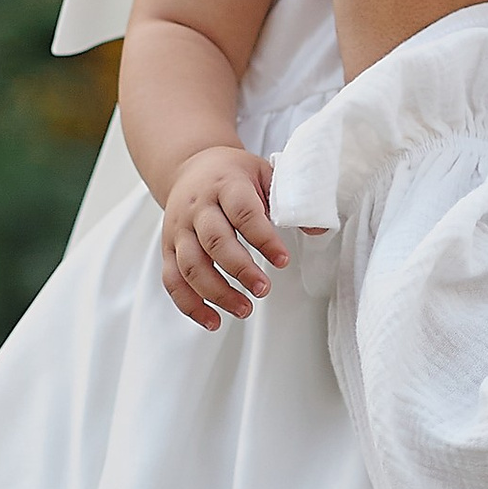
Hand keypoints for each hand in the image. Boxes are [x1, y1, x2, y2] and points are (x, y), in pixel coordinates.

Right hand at [160, 145, 286, 331]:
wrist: (191, 167)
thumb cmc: (231, 175)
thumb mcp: (264, 174)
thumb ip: (289, 200)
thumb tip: (318, 229)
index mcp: (225, 185)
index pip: (243, 212)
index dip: (263, 238)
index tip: (283, 260)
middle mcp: (198, 208)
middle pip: (214, 241)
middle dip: (240, 270)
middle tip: (263, 289)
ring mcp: (180, 229)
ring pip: (191, 265)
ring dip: (217, 292)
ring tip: (244, 308)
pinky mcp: (169, 248)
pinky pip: (173, 281)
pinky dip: (191, 305)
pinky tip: (213, 320)